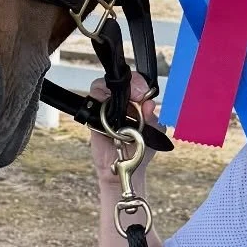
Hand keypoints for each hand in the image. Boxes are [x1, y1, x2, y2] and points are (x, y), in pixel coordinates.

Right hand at [87, 72, 161, 191]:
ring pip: (103, 85)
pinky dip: (99, 99)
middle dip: (131, 82)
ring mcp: (106, 107)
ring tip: (125, 103)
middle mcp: (121, 101)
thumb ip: (153, 119)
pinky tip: (108, 109)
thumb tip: (149, 104)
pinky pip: (93, 99)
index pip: (137, 82)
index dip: (141, 83)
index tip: (145, 93)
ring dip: (113, 90)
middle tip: (139, 95)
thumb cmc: (139, 149)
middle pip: (121, 79)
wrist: (123, 167)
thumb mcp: (153, 133)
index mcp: (137, 102)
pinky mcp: (93, 115)